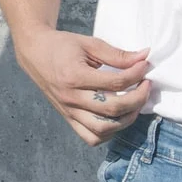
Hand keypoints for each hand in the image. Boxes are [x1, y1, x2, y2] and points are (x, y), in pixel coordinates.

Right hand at [13, 27, 150, 145]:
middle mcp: (71, 98)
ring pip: (103, 129)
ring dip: (126, 119)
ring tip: (135, 103)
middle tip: (146, 85)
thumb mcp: (89, 43)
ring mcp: (69, 111)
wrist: (35, 53)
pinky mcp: (68, 118)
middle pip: (112, 109)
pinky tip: (117, 118)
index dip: (136, 75)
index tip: (144, 65)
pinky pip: (91, 138)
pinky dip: (108, 133)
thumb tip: (144, 57)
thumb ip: (117, 54)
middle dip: (137, 98)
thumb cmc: (62, 46)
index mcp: (75, 77)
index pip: (115, 83)